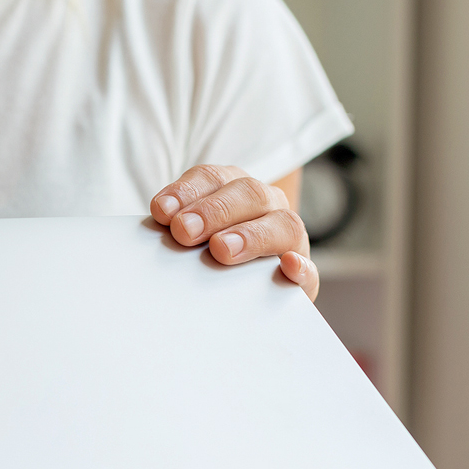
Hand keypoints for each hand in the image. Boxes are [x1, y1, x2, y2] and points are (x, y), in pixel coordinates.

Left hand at [150, 165, 318, 300]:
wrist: (238, 291)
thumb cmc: (201, 256)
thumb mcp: (187, 237)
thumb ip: (176, 231)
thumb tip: (159, 233)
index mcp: (232, 187)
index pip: (211, 177)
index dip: (186, 191)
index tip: (161, 211)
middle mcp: (265, 204)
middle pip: (247, 193)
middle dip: (213, 211)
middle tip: (184, 232)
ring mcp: (288, 237)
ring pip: (282, 224)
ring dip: (251, 235)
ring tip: (221, 250)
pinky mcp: (302, 274)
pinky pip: (310, 268)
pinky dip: (302, 267)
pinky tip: (289, 266)